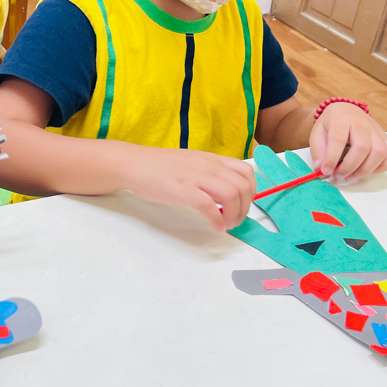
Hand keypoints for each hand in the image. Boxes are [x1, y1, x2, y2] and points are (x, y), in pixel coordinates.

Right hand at [124, 147, 255, 231]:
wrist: (134, 163)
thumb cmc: (159, 166)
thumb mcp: (190, 163)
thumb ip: (208, 174)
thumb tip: (223, 193)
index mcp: (211, 159)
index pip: (246, 171)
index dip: (252, 191)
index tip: (244, 204)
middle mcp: (208, 166)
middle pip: (243, 186)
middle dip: (245, 208)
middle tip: (236, 220)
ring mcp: (196, 177)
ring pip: (231, 195)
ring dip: (234, 215)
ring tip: (227, 225)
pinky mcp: (183, 190)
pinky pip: (209, 207)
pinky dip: (217, 220)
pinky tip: (215, 227)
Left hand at [310, 102, 386, 181]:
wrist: (345, 111)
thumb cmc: (331, 125)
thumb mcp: (317, 134)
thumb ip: (318, 152)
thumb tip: (320, 169)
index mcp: (341, 120)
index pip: (338, 139)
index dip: (332, 158)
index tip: (326, 171)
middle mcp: (362, 124)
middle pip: (362, 147)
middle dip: (350, 167)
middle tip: (339, 176)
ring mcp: (377, 131)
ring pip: (380, 152)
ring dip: (365, 170)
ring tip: (351, 178)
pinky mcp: (386, 138)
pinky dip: (383, 167)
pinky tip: (368, 171)